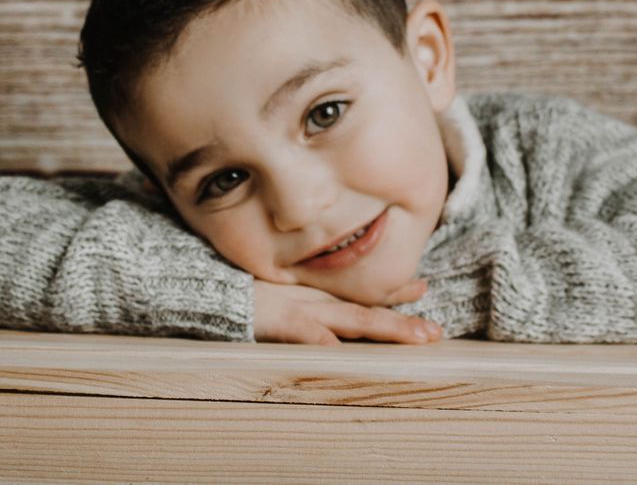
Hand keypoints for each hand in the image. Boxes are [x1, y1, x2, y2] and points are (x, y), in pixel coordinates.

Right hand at [253, 278, 442, 345]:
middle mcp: (313, 300)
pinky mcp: (275, 321)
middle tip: (436, 332)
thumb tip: (326, 324)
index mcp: (311, 295)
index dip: (392, 292)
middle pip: (365, 312)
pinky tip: (338, 350)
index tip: (422, 287)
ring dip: (386, 327)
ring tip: (416, 337)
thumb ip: (299, 301)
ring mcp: (297, 309)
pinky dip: (321, 342)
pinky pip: (303, 334)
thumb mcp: (272, 290)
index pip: (358, 295)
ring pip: (351, 319)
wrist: (201, 287)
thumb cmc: (234, 291)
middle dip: (401, 323)